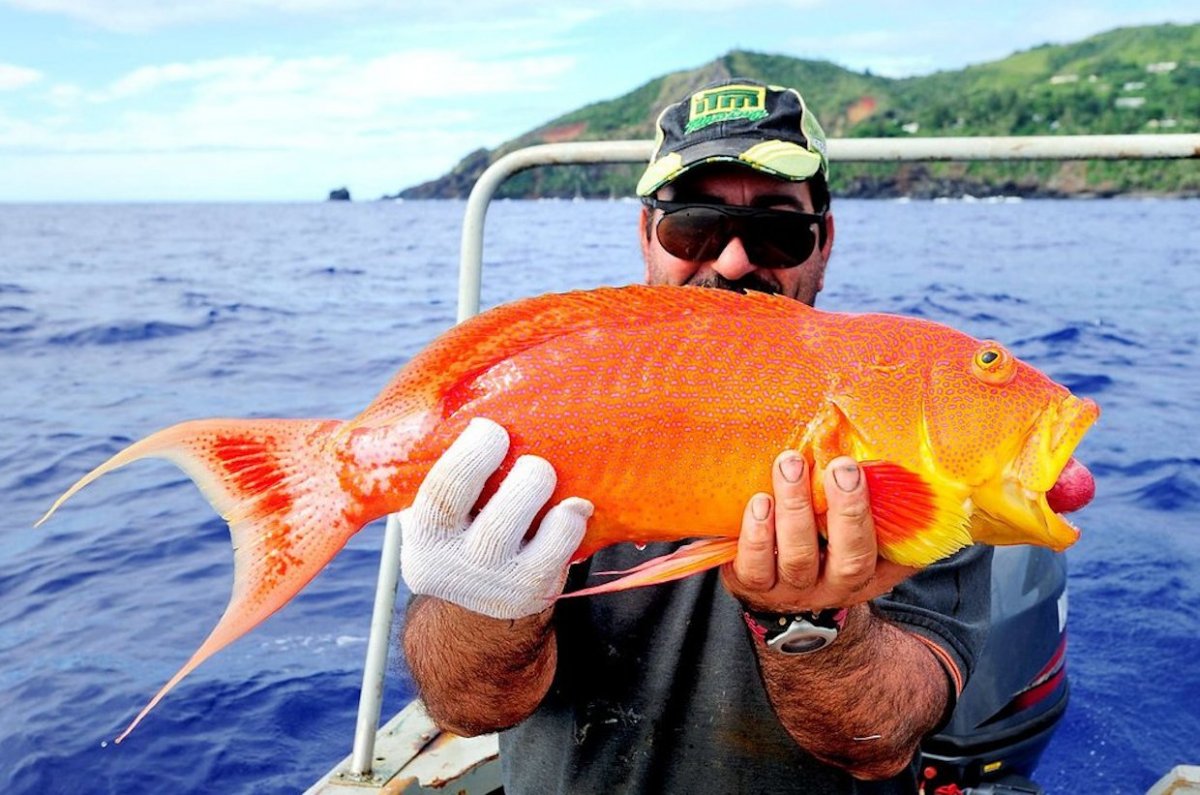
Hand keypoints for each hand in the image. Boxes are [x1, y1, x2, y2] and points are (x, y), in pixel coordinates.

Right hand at [400, 417, 591, 619]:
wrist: (471, 592)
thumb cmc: (457, 522)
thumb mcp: (432, 501)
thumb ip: (435, 463)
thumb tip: (462, 399)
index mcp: (425, 534)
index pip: (445, 494)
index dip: (472, 455)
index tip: (490, 427)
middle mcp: (458, 566)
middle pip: (496, 526)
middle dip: (524, 481)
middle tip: (532, 461)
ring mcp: (498, 584)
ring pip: (533, 540)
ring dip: (545, 498)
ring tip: (545, 474)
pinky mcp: (533, 592)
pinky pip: (559, 552)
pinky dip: (570, 522)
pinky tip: (574, 505)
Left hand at [721, 453, 917, 612]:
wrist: (768, 586)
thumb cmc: (816, 540)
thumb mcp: (848, 526)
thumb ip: (868, 499)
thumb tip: (884, 446)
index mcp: (868, 572)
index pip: (895, 557)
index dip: (897, 524)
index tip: (881, 478)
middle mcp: (834, 587)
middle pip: (850, 560)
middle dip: (848, 511)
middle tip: (841, 466)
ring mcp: (793, 590)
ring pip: (799, 559)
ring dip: (796, 509)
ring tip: (790, 466)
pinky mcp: (754, 586)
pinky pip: (756, 569)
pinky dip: (757, 535)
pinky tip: (760, 502)